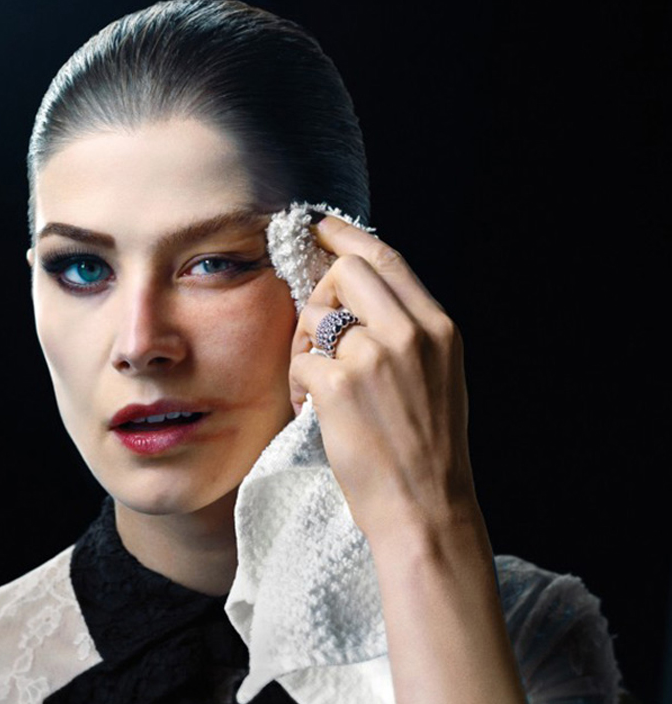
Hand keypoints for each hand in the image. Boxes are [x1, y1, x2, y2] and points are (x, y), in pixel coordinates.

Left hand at [289, 215, 476, 542]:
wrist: (426, 511)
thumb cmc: (428, 451)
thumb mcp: (439, 378)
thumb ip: (407, 334)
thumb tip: (356, 302)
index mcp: (439, 329)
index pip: (388, 259)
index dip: (347, 236)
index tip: (320, 227)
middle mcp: (411, 333)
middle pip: (346, 270)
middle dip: (320, 292)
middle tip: (317, 332)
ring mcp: (375, 358)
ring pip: (315, 315)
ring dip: (304, 344)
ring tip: (318, 384)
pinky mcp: (339, 386)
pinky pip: (299, 360)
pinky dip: (299, 383)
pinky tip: (313, 410)